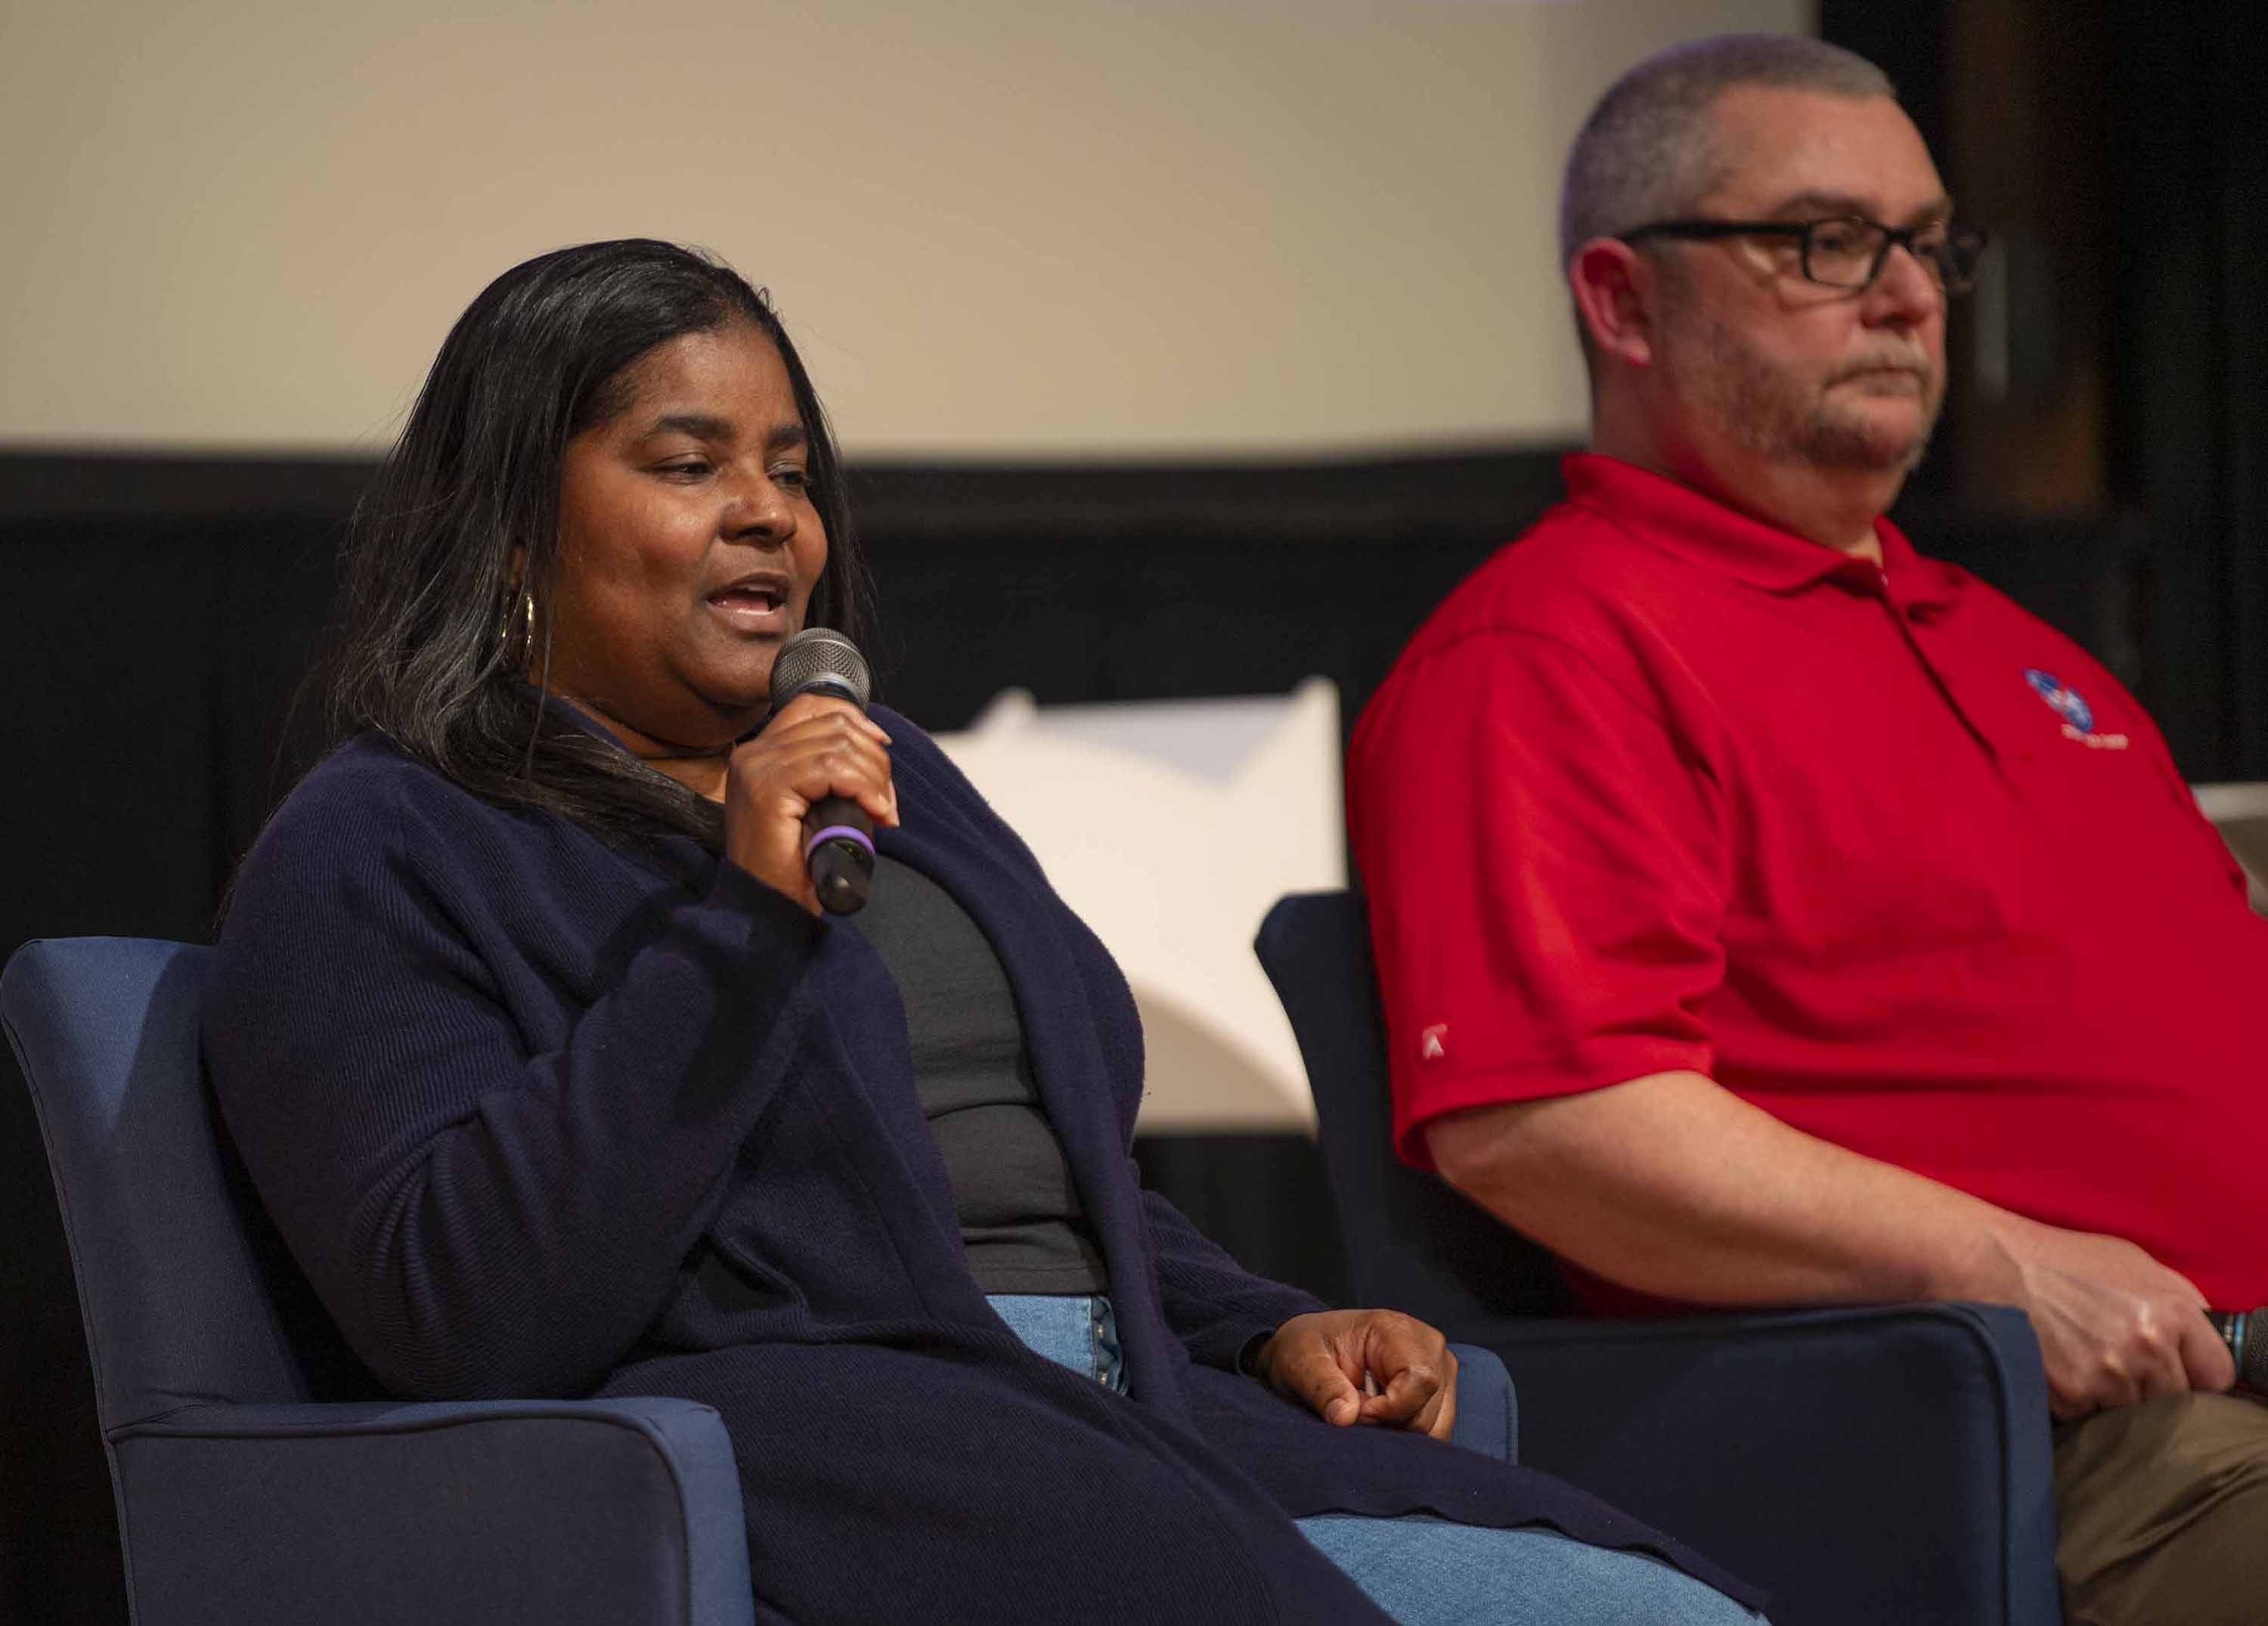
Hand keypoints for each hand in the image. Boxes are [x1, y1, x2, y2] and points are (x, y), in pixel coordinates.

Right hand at [721, 694, 896, 912]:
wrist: (767, 908)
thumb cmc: (792, 866)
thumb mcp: (812, 807)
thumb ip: (827, 774)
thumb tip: (876, 747)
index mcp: (760, 753)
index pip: (813, 705)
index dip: (857, 721)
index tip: (882, 749)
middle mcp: (753, 753)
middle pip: (834, 724)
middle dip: (875, 759)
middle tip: (885, 800)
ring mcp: (757, 768)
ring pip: (838, 745)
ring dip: (874, 778)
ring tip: (882, 810)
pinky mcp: (767, 789)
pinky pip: (832, 769)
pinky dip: (864, 787)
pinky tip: (875, 811)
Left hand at [1248, 1309, 1458, 1439]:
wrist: (1314, 1349)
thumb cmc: (1308, 1349)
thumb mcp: (1301, 1362)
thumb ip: (1322, 1387)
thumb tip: (1346, 1417)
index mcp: (1396, 1329)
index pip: (1420, 1379)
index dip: (1389, 1408)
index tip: (1355, 1411)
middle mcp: (1428, 1345)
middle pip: (1427, 1410)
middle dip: (1388, 1424)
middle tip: (1352, 1410)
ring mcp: (1440, 1369)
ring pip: (1435, 1426)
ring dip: (1397, 1433)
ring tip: (1365, 1412)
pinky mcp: (1441, 1391)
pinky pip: (1436, 1431)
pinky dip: (1406, 1437)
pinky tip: (1380, 1420)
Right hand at [1992, 1222, 2234, 1418]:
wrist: (1989, 1264)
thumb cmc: (2060, 1259)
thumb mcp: (2131, 1261)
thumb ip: (2179, 1299)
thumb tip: (2206, 1337)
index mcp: (2171, 1311)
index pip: (2217, 1376)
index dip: (2197, 1373)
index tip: (2179, 1369)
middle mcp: (2145, 1347)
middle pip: (2174, 1400)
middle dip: (2150, 1384)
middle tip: (2116, 1357)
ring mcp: (2107, 1375)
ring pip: (2132, 1412)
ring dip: (2111, 1395)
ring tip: (2081, 1357)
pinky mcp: (2070, 1396)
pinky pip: (2089, 1416)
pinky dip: (2076, 1398)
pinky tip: (2058, 1366)